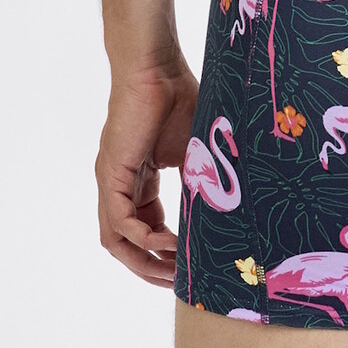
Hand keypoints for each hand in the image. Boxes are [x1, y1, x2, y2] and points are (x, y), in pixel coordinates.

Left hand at [96, 52, 198, 286]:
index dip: (166, 250)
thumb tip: (236, 204)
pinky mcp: (112, 174)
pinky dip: (143, 239)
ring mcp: (113, 180)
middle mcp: (120, 184)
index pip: (145, 227)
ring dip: (143, 262)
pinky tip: (169, 243)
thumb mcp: (198, 149)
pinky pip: (120, 222)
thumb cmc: (179, 96)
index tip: (191, 263)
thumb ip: (206, 178)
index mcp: (139, 178)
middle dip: (152, 267)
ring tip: (174, 273)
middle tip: (181, 282)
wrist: (158, 66)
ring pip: (117, 240)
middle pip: (127, 242)